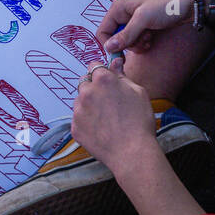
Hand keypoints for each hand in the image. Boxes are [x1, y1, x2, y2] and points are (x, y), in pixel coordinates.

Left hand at [71, 63, 160, 183]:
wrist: (132, 153)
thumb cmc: (140, 121)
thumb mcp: (138, 92)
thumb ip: (122, 75)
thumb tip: (115, 61)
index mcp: (102, 80)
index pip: (94, 66)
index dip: (102, 72)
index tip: (107, 80)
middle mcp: (86, 92)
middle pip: (84, 82)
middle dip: (93, 88)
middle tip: (108, 101)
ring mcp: (78, 111)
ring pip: (80, 101)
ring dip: (89, 105)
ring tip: (106, 118)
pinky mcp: (75, 128)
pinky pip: (78, 119)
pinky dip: (87, 122)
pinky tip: (102, 129)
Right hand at [96, 0, 191, 54]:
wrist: (191, 3)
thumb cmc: (167, 5)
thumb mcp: (144, 19)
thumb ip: (126, 34)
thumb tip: (108, 48)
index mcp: (118, 7)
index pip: (103, 31)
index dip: (109, 44)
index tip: (121, 55)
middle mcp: (124, 13)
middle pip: (115, 38)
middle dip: (128, 44)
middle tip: (142, 41)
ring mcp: (135, 19)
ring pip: (127, 41)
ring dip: (137, 44)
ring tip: (149, 37)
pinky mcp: (145, 25)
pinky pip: (137, 39)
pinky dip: (143, 42)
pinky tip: (152, 37)